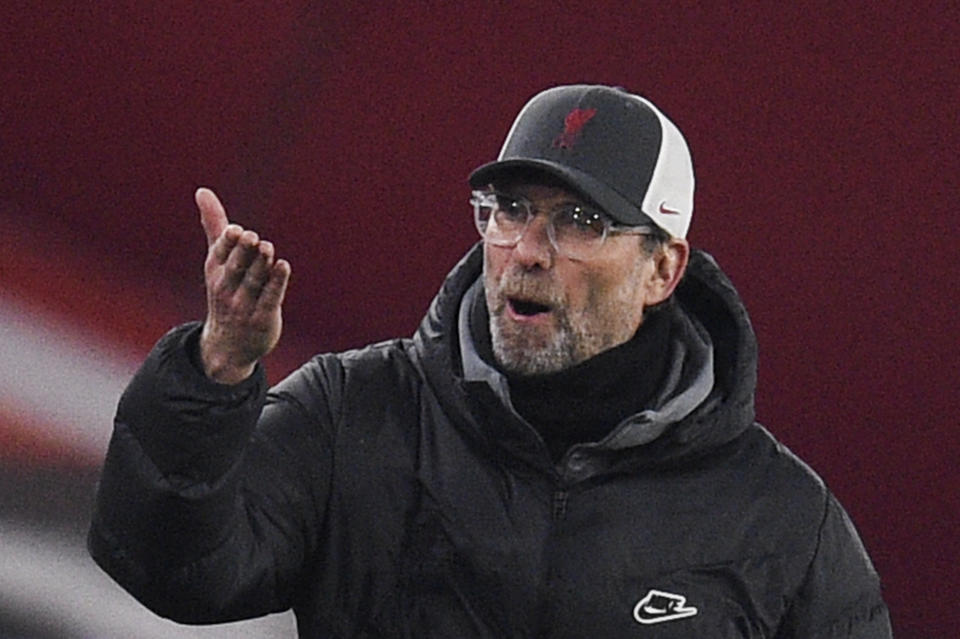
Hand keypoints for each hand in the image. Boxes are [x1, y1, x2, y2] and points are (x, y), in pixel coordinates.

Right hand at [195, 188, 290, 382]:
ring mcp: (244, 304)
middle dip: (244, 252)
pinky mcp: (263, 317)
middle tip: (252, 237)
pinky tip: (284, 266)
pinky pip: (270, 298)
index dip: (228, 243)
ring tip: (267, 248)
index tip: (236, 230)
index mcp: (216, 271)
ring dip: (261, 264)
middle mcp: (227, 287)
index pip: (220, 254)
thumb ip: (214, 225)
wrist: (229, 344)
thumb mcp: (216, 260)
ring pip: (254, 281)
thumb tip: (202, 190)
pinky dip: (276, 283)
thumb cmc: (225, 291)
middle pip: (237, 266)